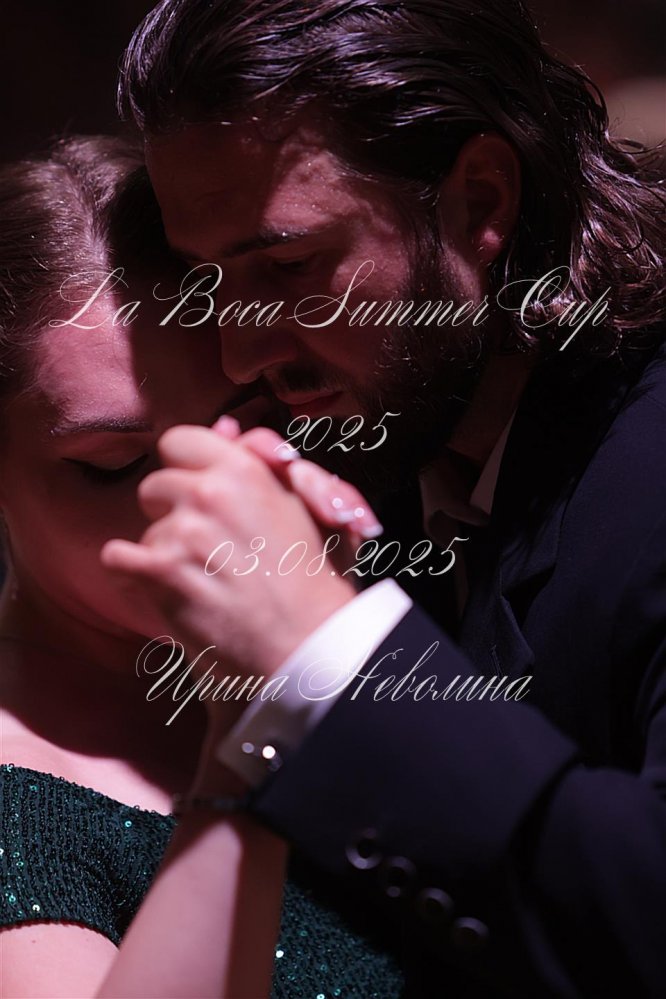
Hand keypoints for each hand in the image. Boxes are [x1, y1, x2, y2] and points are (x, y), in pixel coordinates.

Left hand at [101, 425, 366, 676]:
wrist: (309, 643)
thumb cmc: (316, 575)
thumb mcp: (308, 501)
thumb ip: (265, 458)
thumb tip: (226, 425)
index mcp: (243, 469)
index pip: (180, 441)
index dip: (189, 466)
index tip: (202, 491)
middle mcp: (207, 494)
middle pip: (155, 485)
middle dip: (174, 509)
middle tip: (208, 541)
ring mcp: (181, 534)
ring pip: (146, 528)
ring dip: (166, 549)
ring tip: (206, 576)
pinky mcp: (161, 575)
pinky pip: (117, 557)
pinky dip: (133, 571)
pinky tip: (163, 585)